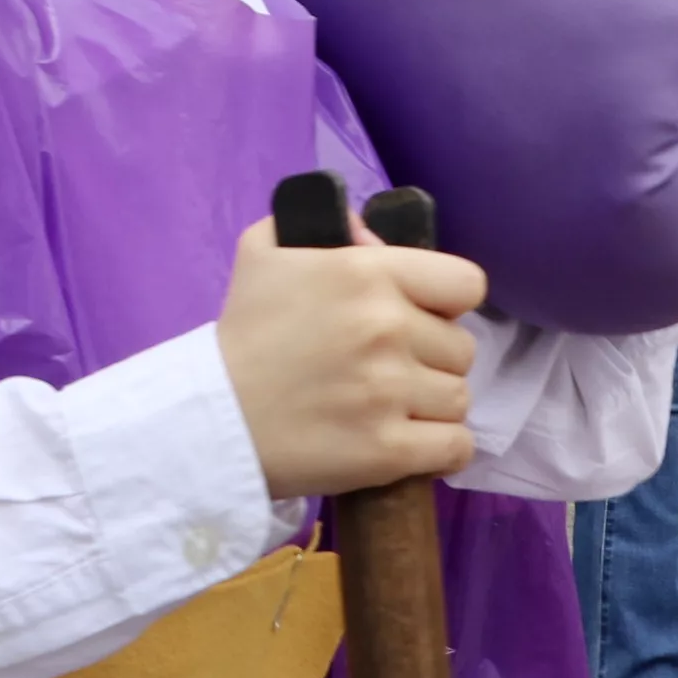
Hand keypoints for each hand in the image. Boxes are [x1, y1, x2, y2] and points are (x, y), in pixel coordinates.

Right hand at [217, 213, 486, 500]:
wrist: (212, 419)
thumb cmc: (243, 335)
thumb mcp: (264, 253)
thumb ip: (321, 226)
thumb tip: (371, 232)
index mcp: (366, 273)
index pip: (465, 284)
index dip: (445, 303)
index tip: (419, 319)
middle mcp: (386, 327)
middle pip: (462, 348)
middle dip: (431, 359)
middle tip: (389, 371)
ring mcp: (390, 392)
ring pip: (459, 399)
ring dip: (433, 406)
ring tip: (392, 410)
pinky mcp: (389, 451)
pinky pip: (455, 448)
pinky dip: (440, 450)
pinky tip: (411, 445)